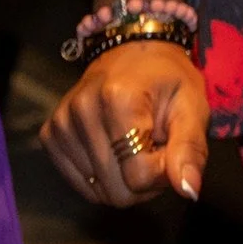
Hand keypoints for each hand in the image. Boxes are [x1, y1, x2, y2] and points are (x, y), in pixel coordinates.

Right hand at [41, 38, 209, 206]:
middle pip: (116, 191)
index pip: (140, 175)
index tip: (171, 148)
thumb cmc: (168, 79)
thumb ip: (190, 149)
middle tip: (155, 148)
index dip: (163, 173)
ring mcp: (61, 124)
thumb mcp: (192, 106)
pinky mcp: (50, 134)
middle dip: (144, 180)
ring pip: (98, 192)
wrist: (134, 51)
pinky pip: (80, 185)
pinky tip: (115, 148)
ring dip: (124, 179)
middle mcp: (82, 111)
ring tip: (136, 145)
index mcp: (119, 99)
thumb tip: (189, 191)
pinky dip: (102, 177)